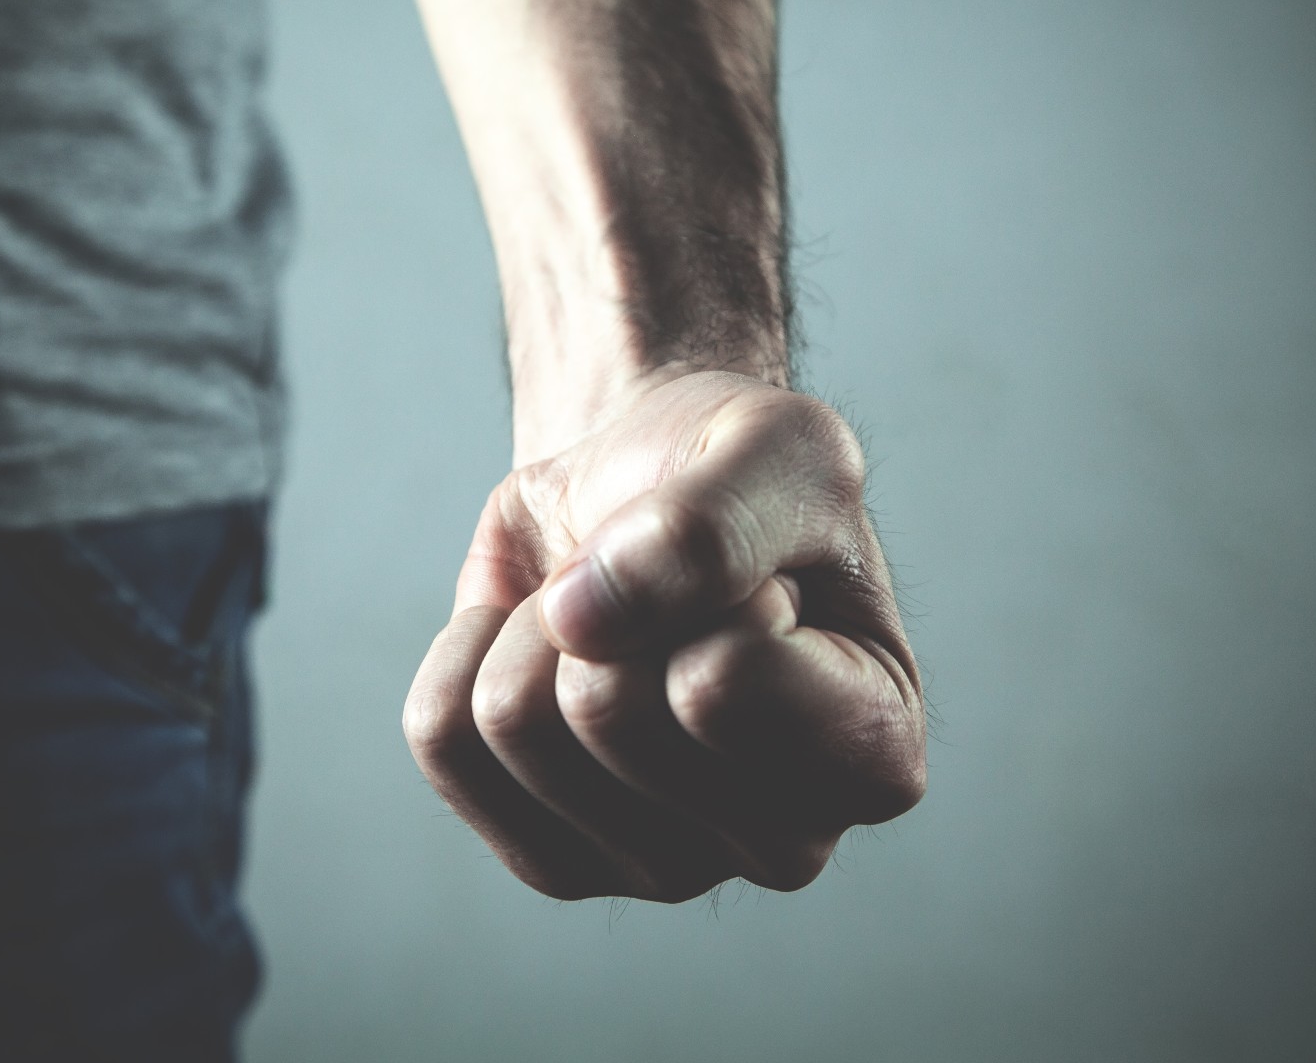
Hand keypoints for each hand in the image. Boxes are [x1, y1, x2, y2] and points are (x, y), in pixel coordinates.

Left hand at [404, 371, 924, 901]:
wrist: (652, 494)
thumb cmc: (741, 478)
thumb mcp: (778, 448)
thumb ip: (713, 521)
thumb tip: (583, 615)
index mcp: (873, 753)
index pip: (720, 684)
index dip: (705, 583)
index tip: (757, 570)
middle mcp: (786, 841)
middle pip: (604, 711)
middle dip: (606, 598)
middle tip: (661, 584)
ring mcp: (667, 867)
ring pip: (512, 725)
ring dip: (539, 621)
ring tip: (609, 610)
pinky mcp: (556, 861)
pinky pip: (442, 737)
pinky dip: (469, 646)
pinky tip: (541, 643)